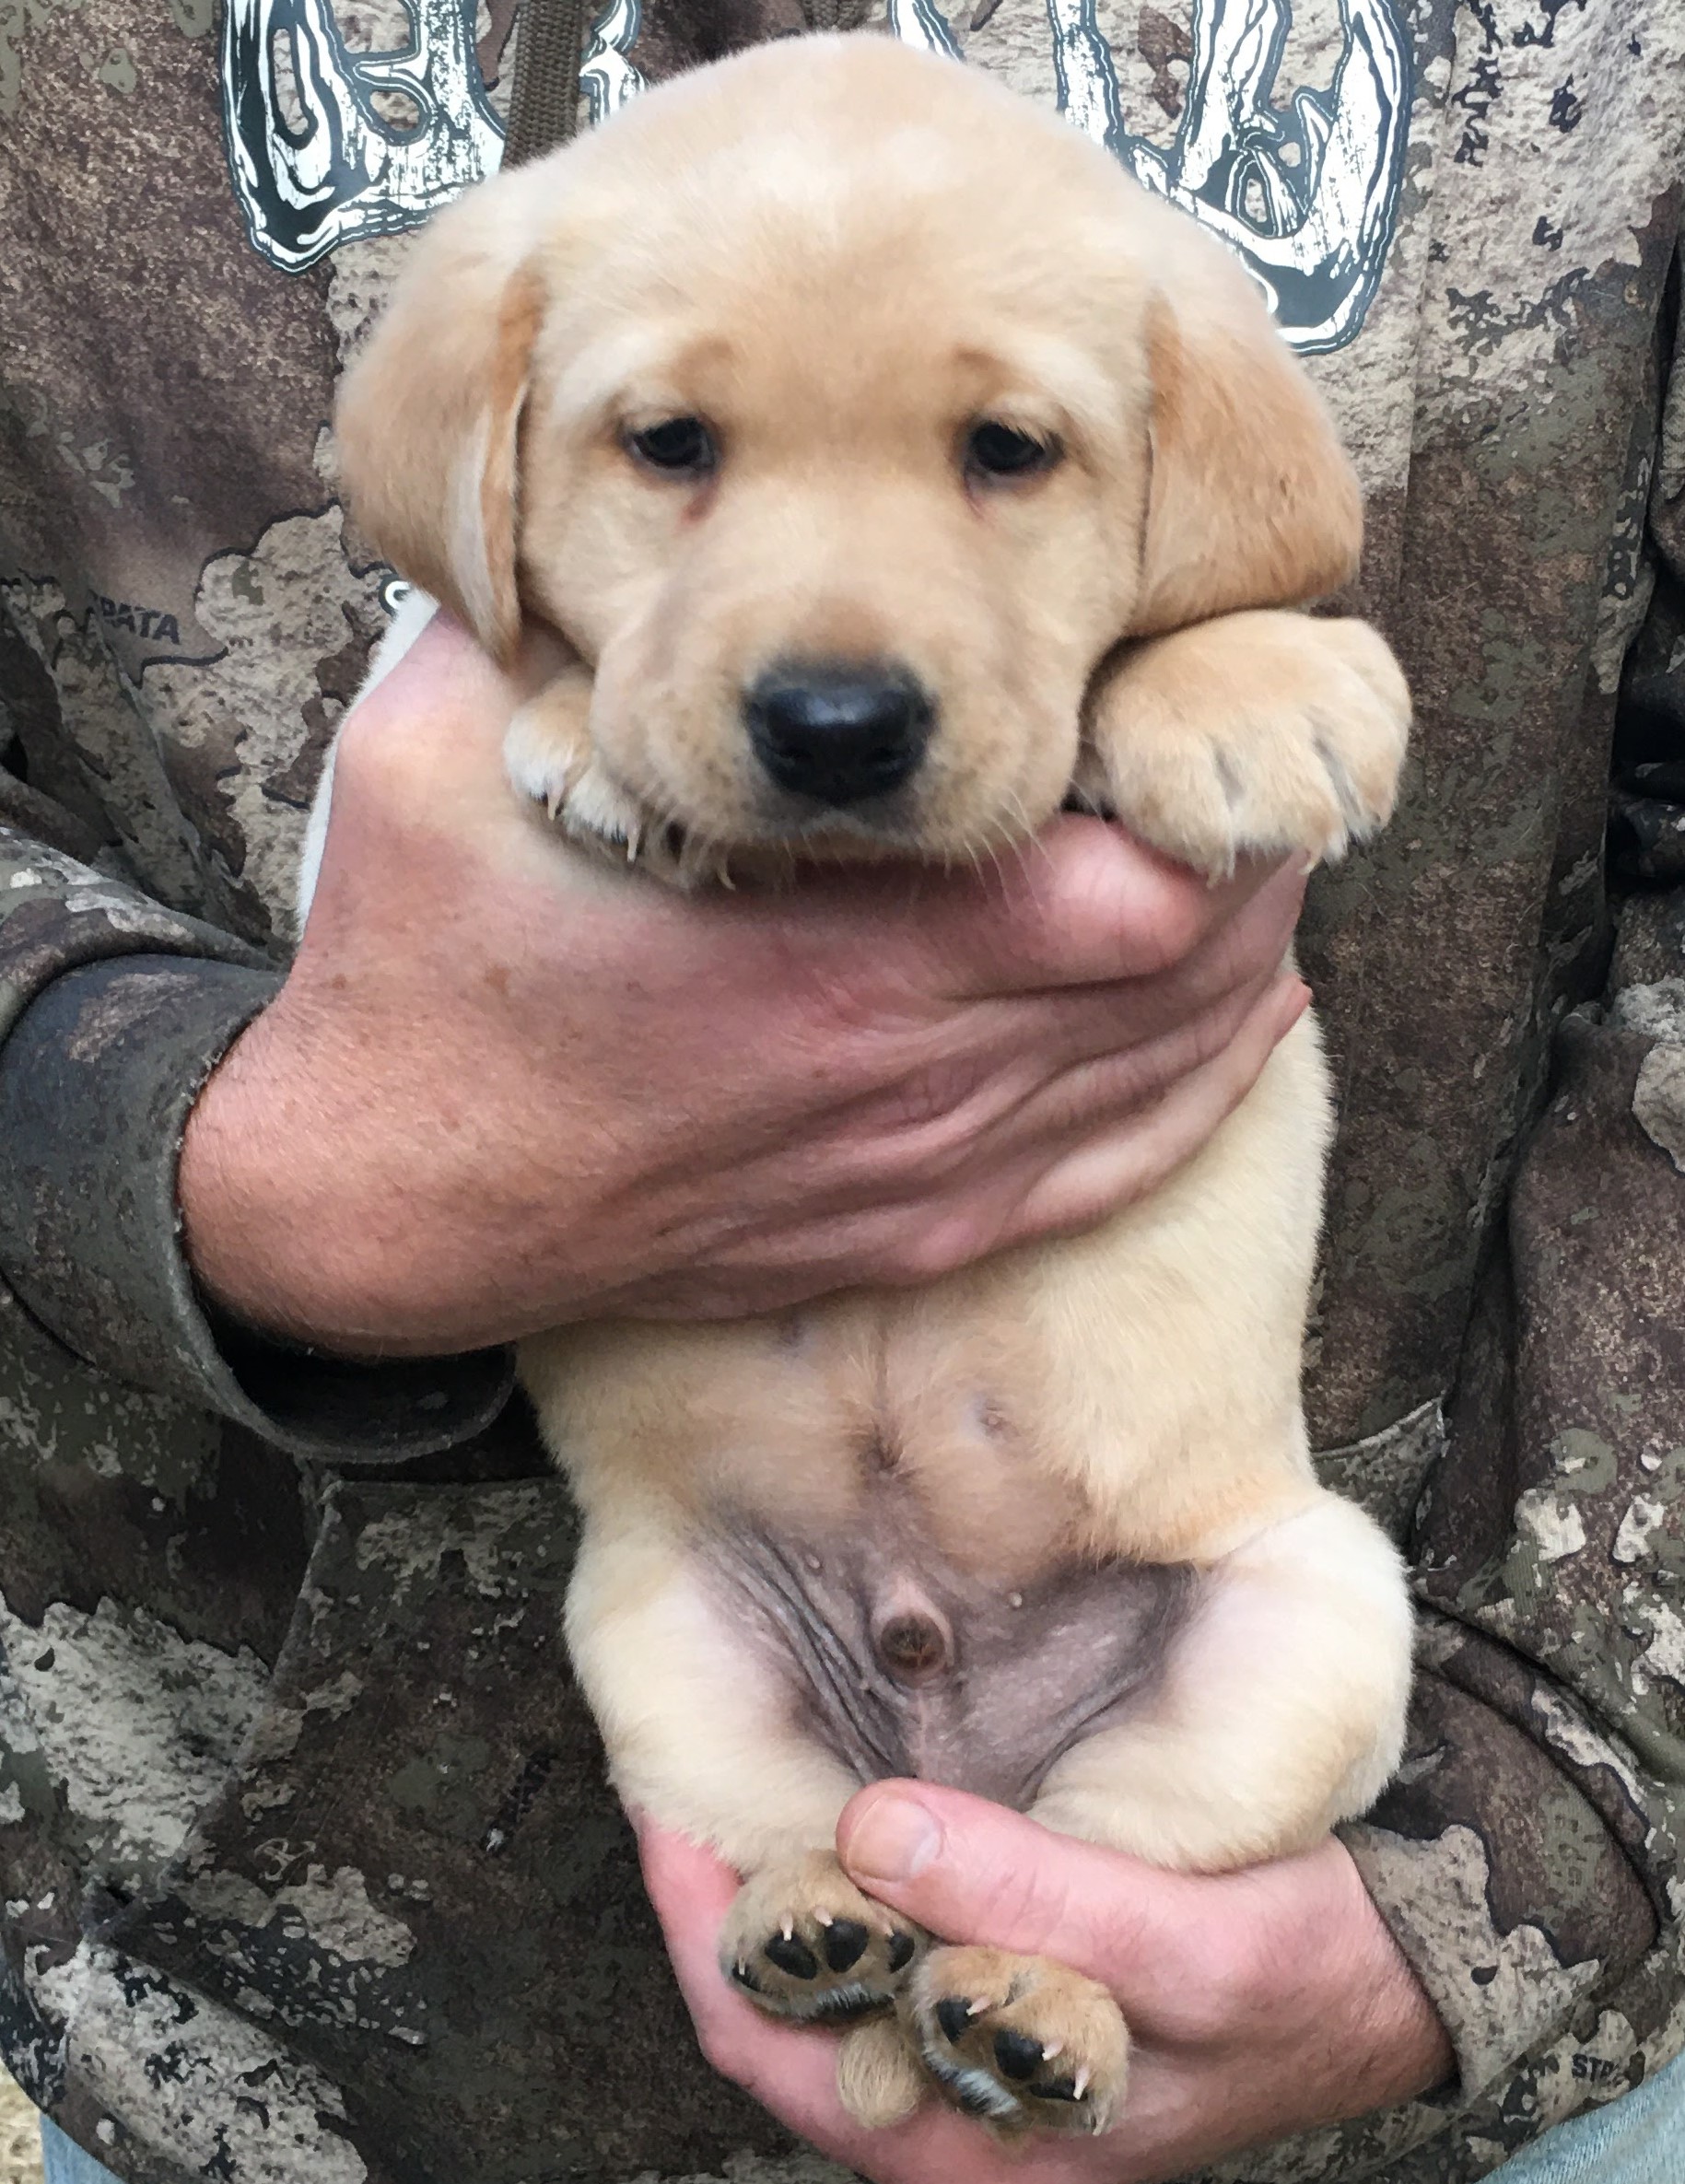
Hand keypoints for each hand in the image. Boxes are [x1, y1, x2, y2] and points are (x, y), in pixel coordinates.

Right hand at [180, 612, 1307, 1354]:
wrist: (393, 1199)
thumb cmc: (421, 977)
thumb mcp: (439, 759)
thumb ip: (544, 626)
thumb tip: (596, 503)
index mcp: (831, 954)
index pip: (1120, 887)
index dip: (1198, 793)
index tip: (1195, 701)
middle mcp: (907, 1075)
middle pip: (1179, 975)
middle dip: (1247, 865)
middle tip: (1254, 762)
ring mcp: (915, 1170)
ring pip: (1161, 1073)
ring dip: (1237, 967)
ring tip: (1269, 867)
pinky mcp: (901, 1229)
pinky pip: (1104, 1175)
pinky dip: (1195, 1093)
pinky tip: (1239, 1026)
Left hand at [640, 1784, 1453, 2183]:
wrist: (1390, 1984)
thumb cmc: (1300, 1973)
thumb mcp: (1184, 1940)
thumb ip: (1031, 1899)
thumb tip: (871, 1835)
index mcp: (964, 2146)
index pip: (759, 2030)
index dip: (699, 1910)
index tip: (660, 1784)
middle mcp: (938, 2124)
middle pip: (765, 2005)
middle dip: (718, 1884)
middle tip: (683, 1745)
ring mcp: (954, 2070)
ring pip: (811, 1973)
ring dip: (772, 1873)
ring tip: (738, 1750)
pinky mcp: (985, 2011)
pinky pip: (872, 1944)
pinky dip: (838, 1873)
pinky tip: (831, 1789)